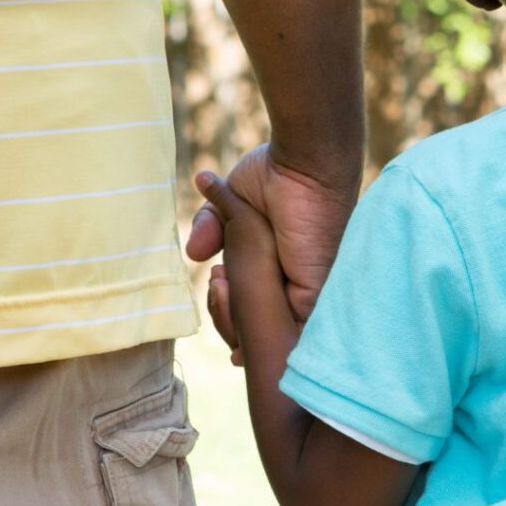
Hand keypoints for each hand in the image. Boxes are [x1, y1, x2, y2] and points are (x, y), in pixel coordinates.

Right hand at [199, 171, 289, 366]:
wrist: (301, 162)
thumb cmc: (276, 173)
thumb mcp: (234, 200)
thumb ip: (212, 226)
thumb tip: (193, 254)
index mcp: (280, 272)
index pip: (253, 313)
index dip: (230, 310)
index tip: (217, 280)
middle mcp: (294, 289)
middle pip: (255, 336)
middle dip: (228, 321)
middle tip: (217, 280)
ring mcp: (306, 299)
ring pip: (263, 343)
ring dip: (234, 323)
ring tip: (222, 280)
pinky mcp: (312, 300)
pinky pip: (277, 337)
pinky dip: (248, 328)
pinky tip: (232, 293)